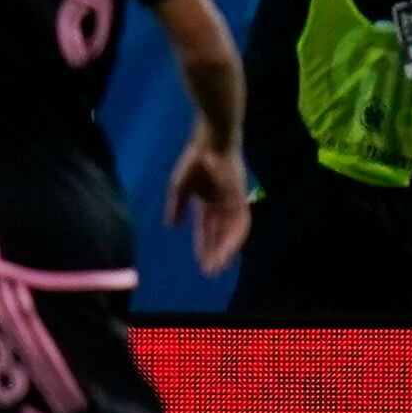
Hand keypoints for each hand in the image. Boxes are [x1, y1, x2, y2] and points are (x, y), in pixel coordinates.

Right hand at [170, 137, 250, 276]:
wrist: (211, 141)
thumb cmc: (195, 159)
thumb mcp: (179, 186)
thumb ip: (176, 206)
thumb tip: (171, 227)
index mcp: (208, 202)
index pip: (207, 229)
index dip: (204, 246)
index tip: (202, 264)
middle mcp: (222, 206)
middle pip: (220, 234)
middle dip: (215, 253)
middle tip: (210, 271)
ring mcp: (233, 202)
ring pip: (232, 232)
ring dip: (226, 250)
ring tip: (218, 265)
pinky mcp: (240, 198)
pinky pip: (241, 222)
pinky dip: (234, 237)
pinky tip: (228, 250)